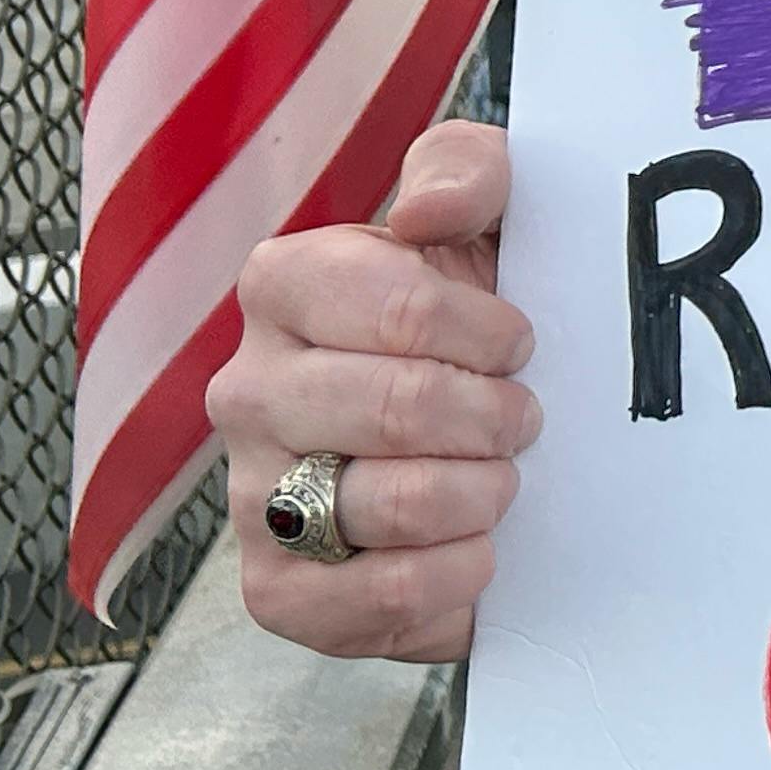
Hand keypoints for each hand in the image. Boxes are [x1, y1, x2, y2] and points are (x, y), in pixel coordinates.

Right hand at [207, 121, 537, 661]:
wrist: (483, 434)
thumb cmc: (482, 310)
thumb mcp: (492, 209)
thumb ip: (467, 168)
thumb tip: (429, 210)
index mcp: (287, 284)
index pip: (401, 307)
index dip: (489, 332)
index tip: (518, 343)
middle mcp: (248, 389)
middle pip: (396, 408)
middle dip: (495, 418)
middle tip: (522, 420)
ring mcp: (251, 494)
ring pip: (387, 504)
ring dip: (481, 495)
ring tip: (500, 481)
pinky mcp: (276, 589)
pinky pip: (364, 601)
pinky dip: (447, 581)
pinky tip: (475, 552)